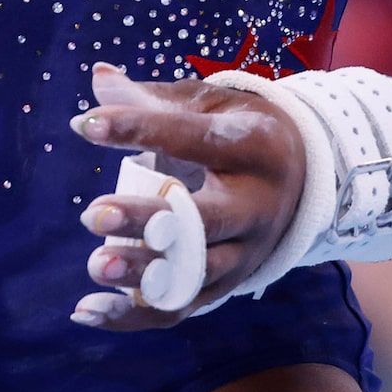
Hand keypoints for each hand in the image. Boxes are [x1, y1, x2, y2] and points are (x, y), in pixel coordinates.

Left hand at [69, 63, 304, 330]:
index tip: (86, 125)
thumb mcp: (210, 103)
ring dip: (142, 274)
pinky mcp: (229, 286)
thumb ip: (153, 97)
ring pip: (194, 274)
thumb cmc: (240, 130)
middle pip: (202, 221)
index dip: (138, 129)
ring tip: (94, 265)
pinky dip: (133, 314)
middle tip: (92, 214)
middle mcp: (255, 204)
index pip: (190, 137)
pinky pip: (181, 307)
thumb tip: (97, 78)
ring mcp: (246, 252)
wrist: (304, 179)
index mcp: (253, 146)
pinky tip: (86, 310)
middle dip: (146, 220)